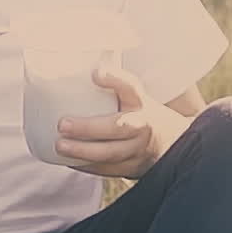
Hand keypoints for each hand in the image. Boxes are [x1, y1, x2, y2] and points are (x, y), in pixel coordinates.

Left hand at [55, 64, 191, 177]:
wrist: (171, 143)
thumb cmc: (138, 112)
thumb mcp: (132, 95)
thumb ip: (109, 82)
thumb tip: (70, 62)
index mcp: (140, 102)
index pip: (130, 87)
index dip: (115, 79)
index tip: (95, 73)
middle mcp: (142, 125)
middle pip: (118, 127)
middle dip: (89, 128)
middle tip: (62, 124)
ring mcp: (138, 150)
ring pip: (111, 153)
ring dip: (84, 151)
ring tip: (60, 145)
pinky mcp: (131, 169)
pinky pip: (107, 170)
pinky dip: (86, 166)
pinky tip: (67, 161)